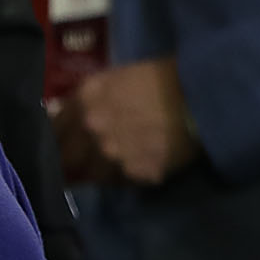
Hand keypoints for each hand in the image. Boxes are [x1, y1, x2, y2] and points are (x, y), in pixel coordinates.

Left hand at [57, 58, 196, 186]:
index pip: (54, 130)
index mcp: (85, 99)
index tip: (64, 145)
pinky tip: (143, 164)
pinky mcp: (137, 173)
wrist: (206, 94)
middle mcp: (92, 129)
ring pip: (94, 176)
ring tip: (120, 164)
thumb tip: (67, 120)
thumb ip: (88, 100)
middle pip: (66, 159)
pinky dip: (130, 176)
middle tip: (84, 162)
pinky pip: (124, 182)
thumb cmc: (164, 78)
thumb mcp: (117, 78)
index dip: (59, 139)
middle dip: (74, 161)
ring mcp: (113, 155)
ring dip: (103, 172)